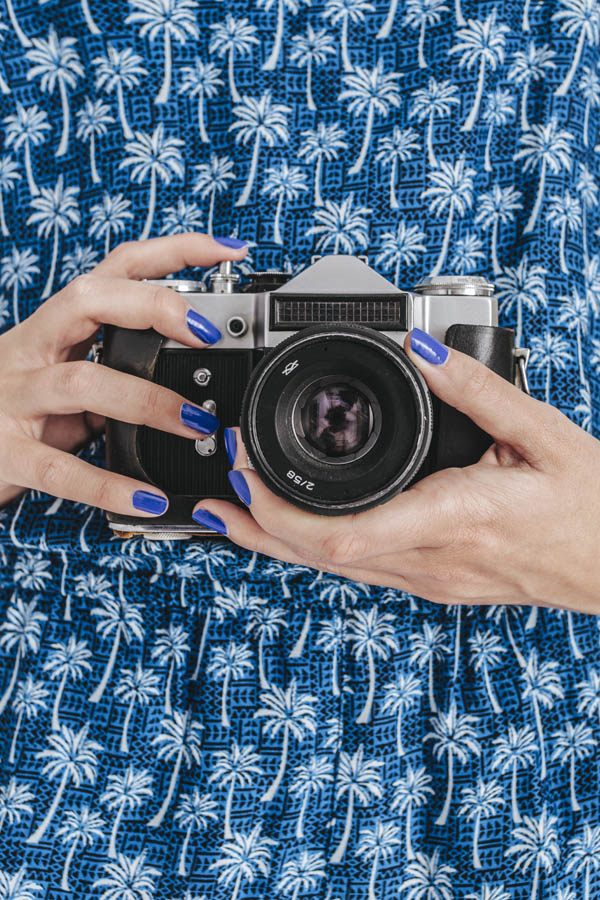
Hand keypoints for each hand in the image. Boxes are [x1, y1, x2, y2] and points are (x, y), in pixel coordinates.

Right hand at [0, 233, 247, 514]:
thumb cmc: (15, 410)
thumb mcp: (64, 378)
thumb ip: (115, 372)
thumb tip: (189, 383)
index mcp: (55, 328)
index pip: (114, 269)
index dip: (171, 251)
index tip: (227, 250)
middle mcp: (32, 350)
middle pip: (88, 300)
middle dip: (154, 306)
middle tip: (208, 332)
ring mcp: (14, 398)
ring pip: (82, 382)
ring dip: (148, 401)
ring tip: (196, 424)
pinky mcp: (7, 452)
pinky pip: (62, 469)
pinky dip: (109, 486)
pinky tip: (149, 499)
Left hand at [194, 329, 599, 611]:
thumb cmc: (592, 502)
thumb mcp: (540, 431)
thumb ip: (475, 386)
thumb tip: (420, 346)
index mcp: (453, 517)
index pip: (341, 534)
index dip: (278, 509)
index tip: (247, 465)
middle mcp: (432, 561)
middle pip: (320, 559)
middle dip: (258, 527)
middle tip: (217, 493)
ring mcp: (431, 580)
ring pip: (333, 571)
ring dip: (277, 544)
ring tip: (232, 514)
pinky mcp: (435, 583)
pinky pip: (360, 571)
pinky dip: (313, 549)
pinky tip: (293, 532)